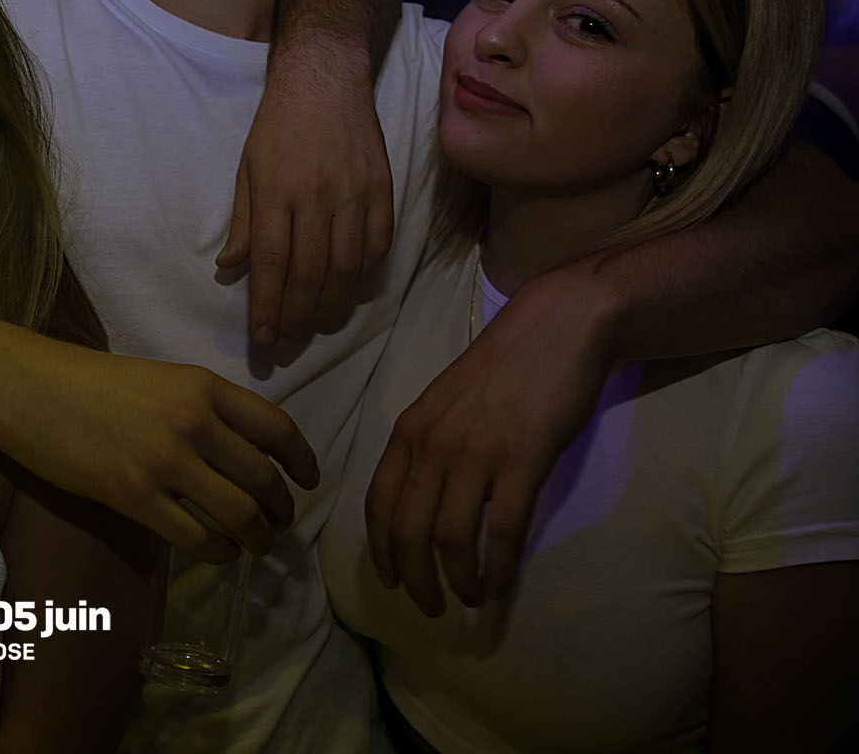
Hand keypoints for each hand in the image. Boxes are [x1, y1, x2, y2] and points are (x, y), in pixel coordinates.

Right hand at [0, 346, 319, 561]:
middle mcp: (192, 422)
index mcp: (202, 386)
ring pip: (238, 514)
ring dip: (257, 537)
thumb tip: (240, 452)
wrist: (26, 389)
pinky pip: (195, 537)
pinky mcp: (134, 497)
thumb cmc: (88, 382)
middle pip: (263, 479)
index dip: (302, 461)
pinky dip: (218, 552)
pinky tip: (219, 553)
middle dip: (281, 509)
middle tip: (280, 523)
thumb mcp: (159, 379)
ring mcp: (164, 462)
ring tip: (257, 545)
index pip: (276, 429)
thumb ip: (200, 408)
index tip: (309, 480)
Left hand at [218, 33, 393, 343]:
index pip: (271, 262)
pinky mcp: (383, 189)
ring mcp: (354, 193)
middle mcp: (316, 196)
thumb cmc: (279, 124)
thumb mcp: (247, 167)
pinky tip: (347, 287)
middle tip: (285, 340)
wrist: (327, 78)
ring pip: (347, 267)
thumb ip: (243, 220)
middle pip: (309, 273)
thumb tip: (230, 266)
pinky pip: (378, 245)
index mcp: (276, 190)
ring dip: (330, 304)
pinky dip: (363, 274)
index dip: (267, 306)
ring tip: (313, 322)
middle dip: (295, 315)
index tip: (263, 338)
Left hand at [363, 269, 614, 614]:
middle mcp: (432, 444)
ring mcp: (476, 452)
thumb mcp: (446, 403)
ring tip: (470, 599)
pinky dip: (499, 567)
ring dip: (457, 581)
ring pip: (450, 538)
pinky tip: (501, 585)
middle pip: (407, 530)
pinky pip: (502, 531)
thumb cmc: (504, 367)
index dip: (381, 550)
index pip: (378, 503)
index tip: (391, 579)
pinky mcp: (522, 460)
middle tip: (429, 608)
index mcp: (409, 430)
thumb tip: (425, 502)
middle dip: (414, 579)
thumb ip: (430, 447)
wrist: (556, 328)